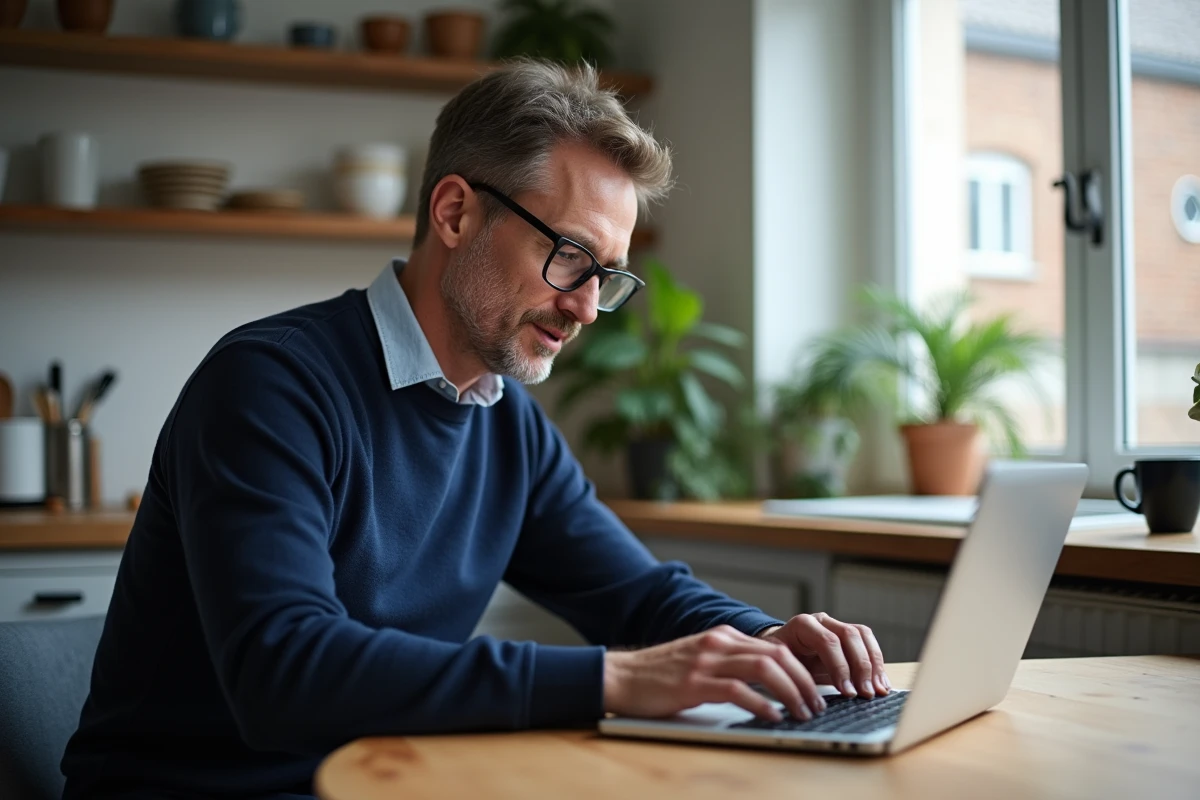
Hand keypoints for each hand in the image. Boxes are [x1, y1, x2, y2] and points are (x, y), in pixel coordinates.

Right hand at [603, 625, 826, 721]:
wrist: (621, 676)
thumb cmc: (661, 675)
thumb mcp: (701, 660)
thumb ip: (731, 663)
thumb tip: (770, 683)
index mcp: (724, 637)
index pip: (776, 647)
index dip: (802, 670)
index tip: (815, 692)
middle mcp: (719, 643)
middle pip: (778, 655)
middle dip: (805, 682)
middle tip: (817, 705)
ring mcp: (706, 662)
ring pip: (765, 670)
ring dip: (792, 693)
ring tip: (803, 713)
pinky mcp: (694, 684)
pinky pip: (738, 691)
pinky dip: (762, 705)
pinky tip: (773, 717)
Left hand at [760, 612, 890, 698]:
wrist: (779, 653)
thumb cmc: (779, 663)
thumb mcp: (782, 669)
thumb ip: (797, 679)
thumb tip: (814, 702)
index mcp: (801, 626)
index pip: (827, 641)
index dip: (840, 666)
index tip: (847, 692)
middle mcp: (821, 621)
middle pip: (850, 635)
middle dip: (861, 667)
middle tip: (866, 693)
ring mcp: (836, 625)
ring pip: (863, 636)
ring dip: (874, 665)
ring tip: (878, 690)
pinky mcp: (848, 636)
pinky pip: (868, 644)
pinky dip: (877, 665)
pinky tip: (881, 684)